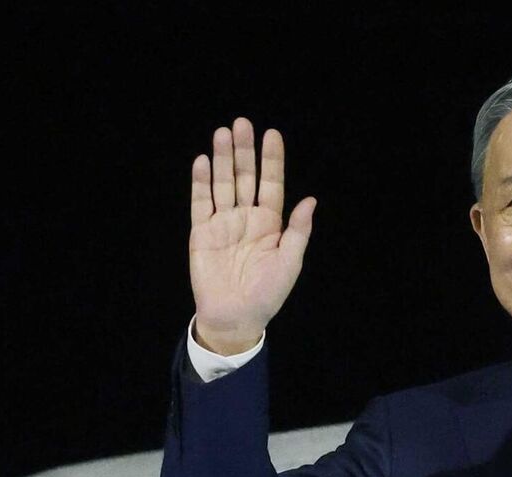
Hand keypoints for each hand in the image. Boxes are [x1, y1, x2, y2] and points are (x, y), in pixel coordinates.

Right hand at [188, 117, 316, 353]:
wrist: (236, 317)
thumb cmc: (268, 293)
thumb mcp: (289, 263)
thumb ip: (298, 231)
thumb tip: (310, 200)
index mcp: (270, 224)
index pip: (271, 184)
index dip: (271, 160)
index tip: (272, 134)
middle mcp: (246, 218)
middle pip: (245, 178)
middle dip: (244, 151)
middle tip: (242, 123)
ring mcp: (223, 223)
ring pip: (223, 184)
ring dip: (223, 159)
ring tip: (223, 133)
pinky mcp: (201, 232)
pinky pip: (200, 203)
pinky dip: (201, 182)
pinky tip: (203, 162)